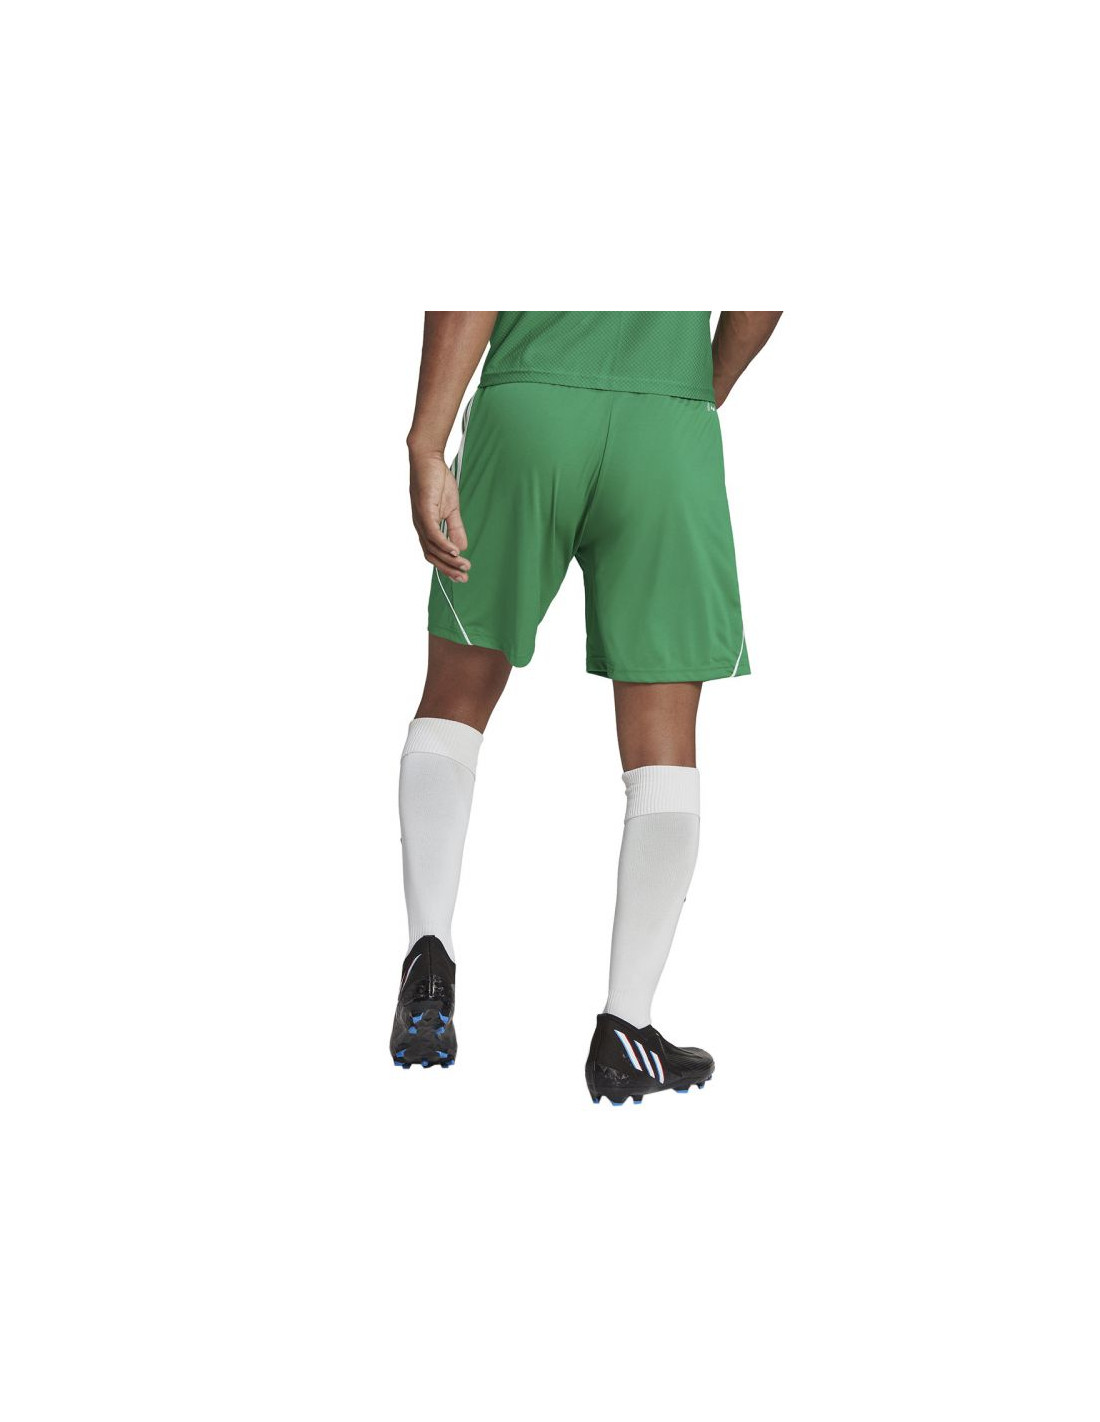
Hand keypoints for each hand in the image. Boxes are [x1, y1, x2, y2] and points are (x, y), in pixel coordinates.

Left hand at [409, 450, 470, 581]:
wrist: (428, 459)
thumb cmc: (437, 481)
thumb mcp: (451, 509)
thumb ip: (456, 528)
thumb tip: (462, 547)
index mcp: (426, 528)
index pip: (434, 553)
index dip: (446, 566)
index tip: (462, 576)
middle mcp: (420, 527)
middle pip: (432, 555)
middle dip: (448, 569)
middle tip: (464, 578)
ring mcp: (420, 520)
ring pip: (433, 547)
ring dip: (449, 559)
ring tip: (463, 566)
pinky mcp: (423, 511)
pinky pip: (433, 533)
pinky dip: (444, 544)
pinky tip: (455, 551)